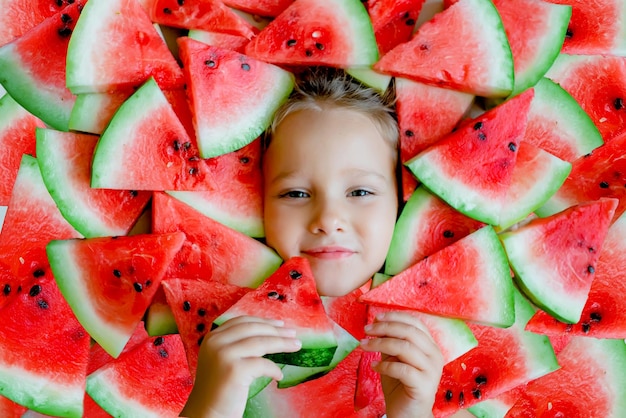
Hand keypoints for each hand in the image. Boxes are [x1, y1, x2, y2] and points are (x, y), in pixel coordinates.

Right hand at [181, 316, 301, 417]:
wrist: (206, 414)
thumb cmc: (219, 390)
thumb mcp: (224, 360)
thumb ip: (238, 345)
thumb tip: (271, 334)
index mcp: (213, 338)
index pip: (243, 322)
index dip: (264, 321)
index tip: (280, 324)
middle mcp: (216, 342)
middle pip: (253, 329)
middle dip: (276, 331)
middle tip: (293, 334)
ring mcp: (224, 355)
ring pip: (260, 342)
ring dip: (282, 344)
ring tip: (296, 346)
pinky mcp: (234, 370)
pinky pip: (262, 364)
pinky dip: (274, 369)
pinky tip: (279, 376)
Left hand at [360, 311, 443, 417]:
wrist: (407, 414)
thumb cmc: (400, 385)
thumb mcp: (393, 358)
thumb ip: (390, 341)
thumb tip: (377, 323)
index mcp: (430, 345)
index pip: (415, 322)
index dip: (395, 317)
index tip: (376, 318)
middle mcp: (435, 355)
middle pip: (410, 332)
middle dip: (385, 328)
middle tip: (366, 330)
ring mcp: (432, 371)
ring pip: (405, 348)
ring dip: (380, 343)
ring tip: (364, 346)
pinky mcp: (424, 386)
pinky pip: (402, 369)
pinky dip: (385, 366)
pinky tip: (375, 367)